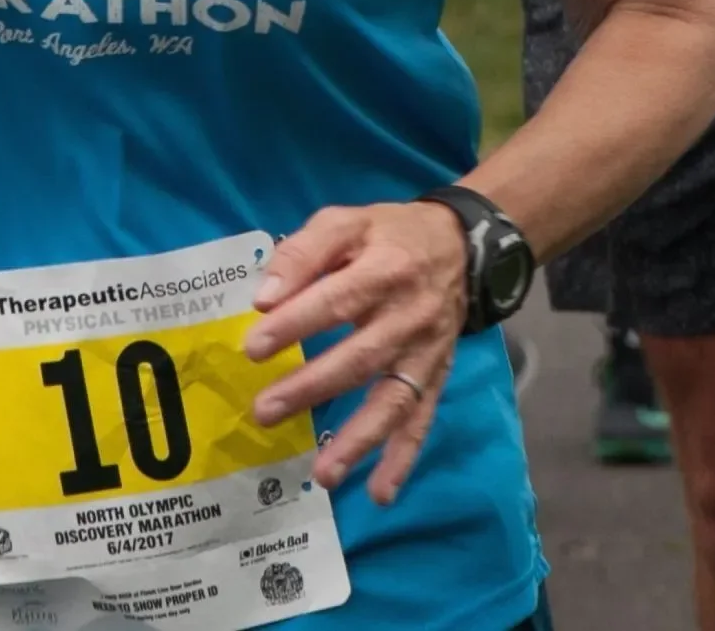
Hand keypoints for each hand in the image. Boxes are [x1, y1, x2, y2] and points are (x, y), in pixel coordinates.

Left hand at [245, 202, 468, 507]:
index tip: (254, 347)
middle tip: (266, 409)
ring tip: (323, 474)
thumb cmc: (388, 233)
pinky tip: (380, 492)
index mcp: (384, 269)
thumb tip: (264, 296)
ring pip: (392, 400)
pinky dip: (403, 458)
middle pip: (359, 357)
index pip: (336, 299)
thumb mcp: (346, 221)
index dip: (294, 324)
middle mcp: (408, 316)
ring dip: (358, 440)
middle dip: (312, 387)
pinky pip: (421, 419)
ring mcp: (425, 352)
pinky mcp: (436, 375)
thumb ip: (303, 253)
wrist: (460, 245)